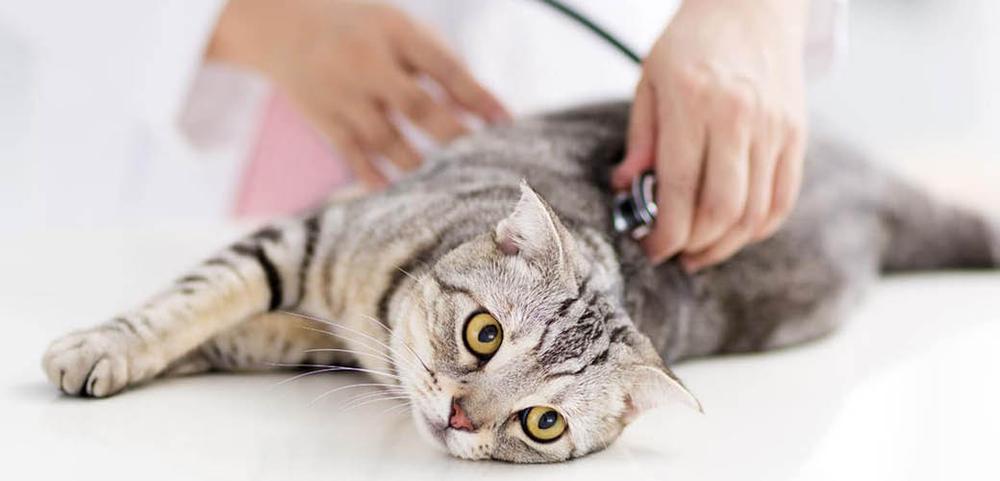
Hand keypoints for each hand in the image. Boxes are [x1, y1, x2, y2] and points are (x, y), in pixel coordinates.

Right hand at [208, 0, 508, 186]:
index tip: (506, 123)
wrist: (282, 24)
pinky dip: (376, 177)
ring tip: (447, 184)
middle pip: (417, 106)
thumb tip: (484, 112)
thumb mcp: (400, 31)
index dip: (477, 96)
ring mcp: (342, 93)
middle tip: (481, 161)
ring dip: (419, 164)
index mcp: (395, 32)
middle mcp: (367, 62)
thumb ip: (440, 65)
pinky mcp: (323, 119)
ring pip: (386, 139)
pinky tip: (400, 193)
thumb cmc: (364, 31)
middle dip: (452, 136)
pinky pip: (353, 156)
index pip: (444, 67)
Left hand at [612, 0, 807, 270]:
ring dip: (725, 245)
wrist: (753, 3)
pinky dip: (760, 227)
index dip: (663, 231)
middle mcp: (739, 118)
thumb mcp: (650, 79)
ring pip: (754, 212)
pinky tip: (736, 233)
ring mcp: (774, 127)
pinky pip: (783, 198)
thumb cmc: (693, 40)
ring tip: (700, 251)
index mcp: (694, 103)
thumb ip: (641, 137)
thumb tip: (628, 187)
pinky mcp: (797, 134)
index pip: (678, 188)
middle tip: (674, 254)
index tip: (651, 247)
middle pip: (722, 209)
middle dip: (693, 245)